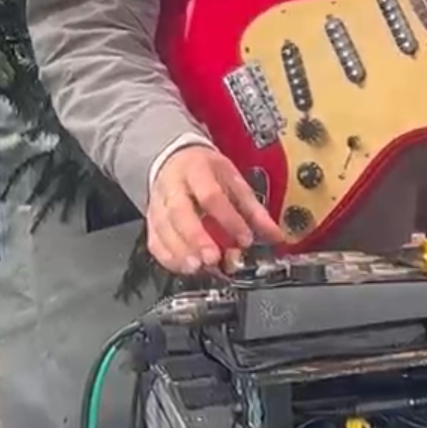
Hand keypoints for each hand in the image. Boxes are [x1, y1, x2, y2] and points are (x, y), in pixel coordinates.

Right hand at [147, 146, 284, 273]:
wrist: (175, 160)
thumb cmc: (206, 171)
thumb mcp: (233, 180)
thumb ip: (253, 209)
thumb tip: (274, 235)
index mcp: (197, 170)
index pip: (211, 195)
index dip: (228, 219)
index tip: (244, 238)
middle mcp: (173, 186)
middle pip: (180, 213)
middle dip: (196, 238)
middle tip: (212, 258)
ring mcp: (158, 204)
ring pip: (163, 229)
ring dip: (181, 252)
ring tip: (199, 267)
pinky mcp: (151, 221)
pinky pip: (155, 241)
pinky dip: (169, 258)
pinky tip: (185, 267)